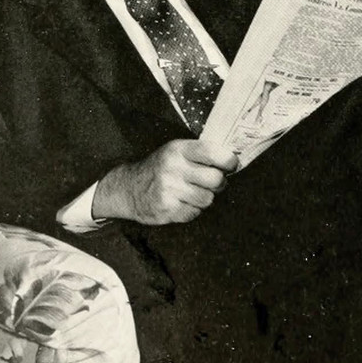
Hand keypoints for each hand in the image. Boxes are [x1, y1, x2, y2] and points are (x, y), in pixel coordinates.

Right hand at [92, 139, 238, 224]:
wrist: (128, 188)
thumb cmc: (160, 168)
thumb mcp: (175, 151)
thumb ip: (201, 153)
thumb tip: (234, 159)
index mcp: (178, 149)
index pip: (213, 152)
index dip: (229, 160)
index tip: (232, 165)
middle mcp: (173, 168)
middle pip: (215, 179)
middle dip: (219, 183)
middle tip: (214, 182)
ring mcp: (169, 190)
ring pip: (208, 199)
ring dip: (205, 198)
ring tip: (193, 192)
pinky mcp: (167, 209)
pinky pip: (195, 213)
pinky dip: (193, 210)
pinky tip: (182, 202)